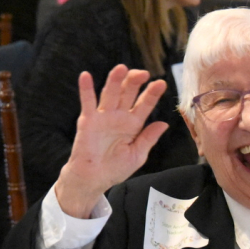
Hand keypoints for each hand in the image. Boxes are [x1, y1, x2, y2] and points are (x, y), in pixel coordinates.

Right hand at [55, 65, 167, 217]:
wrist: (93, 179)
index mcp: (133, 125)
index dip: (152, 94)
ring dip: (115, 80)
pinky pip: (87, 102)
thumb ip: (148, 138)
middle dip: (135, 82)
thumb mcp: (137, 155)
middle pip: (128, 94)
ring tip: (121, 68)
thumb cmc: (115, 169)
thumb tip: (164, 124)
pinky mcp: (88, 121)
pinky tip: (86, 76)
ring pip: (110, 94)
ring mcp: (103, 117)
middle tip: (143, 73)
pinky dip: (86, 89)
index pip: (145, 105)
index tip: (161, 84)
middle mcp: (119, 117)